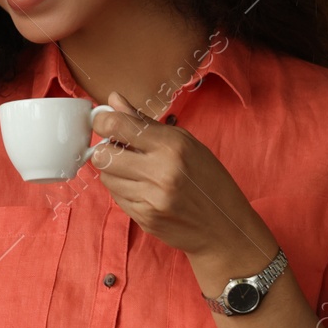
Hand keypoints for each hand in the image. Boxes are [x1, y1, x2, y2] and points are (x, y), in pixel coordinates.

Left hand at [90, 92, 274, 268]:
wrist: (225, 228)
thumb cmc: (208, 180)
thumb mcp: (186, 143)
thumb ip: (144, 122)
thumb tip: (112, 100)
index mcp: (172, 145)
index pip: (117, 126)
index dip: (102, 123)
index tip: (104, 124)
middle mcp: (160, 171)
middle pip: (102, 154)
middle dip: (106, 150)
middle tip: (120, 151)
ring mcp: (151, 198)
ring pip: (105, 177)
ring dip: (114, 172)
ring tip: (136, 173)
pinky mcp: (144, 218)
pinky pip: (116, 197)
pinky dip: (123, 190)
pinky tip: (143, 190)